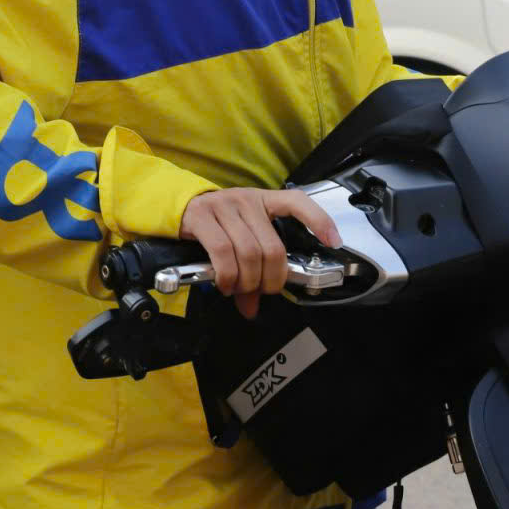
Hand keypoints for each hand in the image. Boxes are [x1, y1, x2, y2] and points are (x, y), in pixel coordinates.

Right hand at [179, 187, 341, 318]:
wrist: (175, 205)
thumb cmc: (213, 223)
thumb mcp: (238, 237)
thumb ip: (251, 267)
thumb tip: (252, 307)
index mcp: (262, 201)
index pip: (297, 202)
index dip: (318, 221)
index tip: (333, 241)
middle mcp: (246, 200)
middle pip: (272, 248)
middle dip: (268, 280)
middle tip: (258, 291)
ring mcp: (224, 206)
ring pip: (248, 253)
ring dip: (246, 281)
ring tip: (237, 289)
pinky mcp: (201, 216)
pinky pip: (222, 252)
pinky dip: (227, 275)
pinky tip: (224, 284)